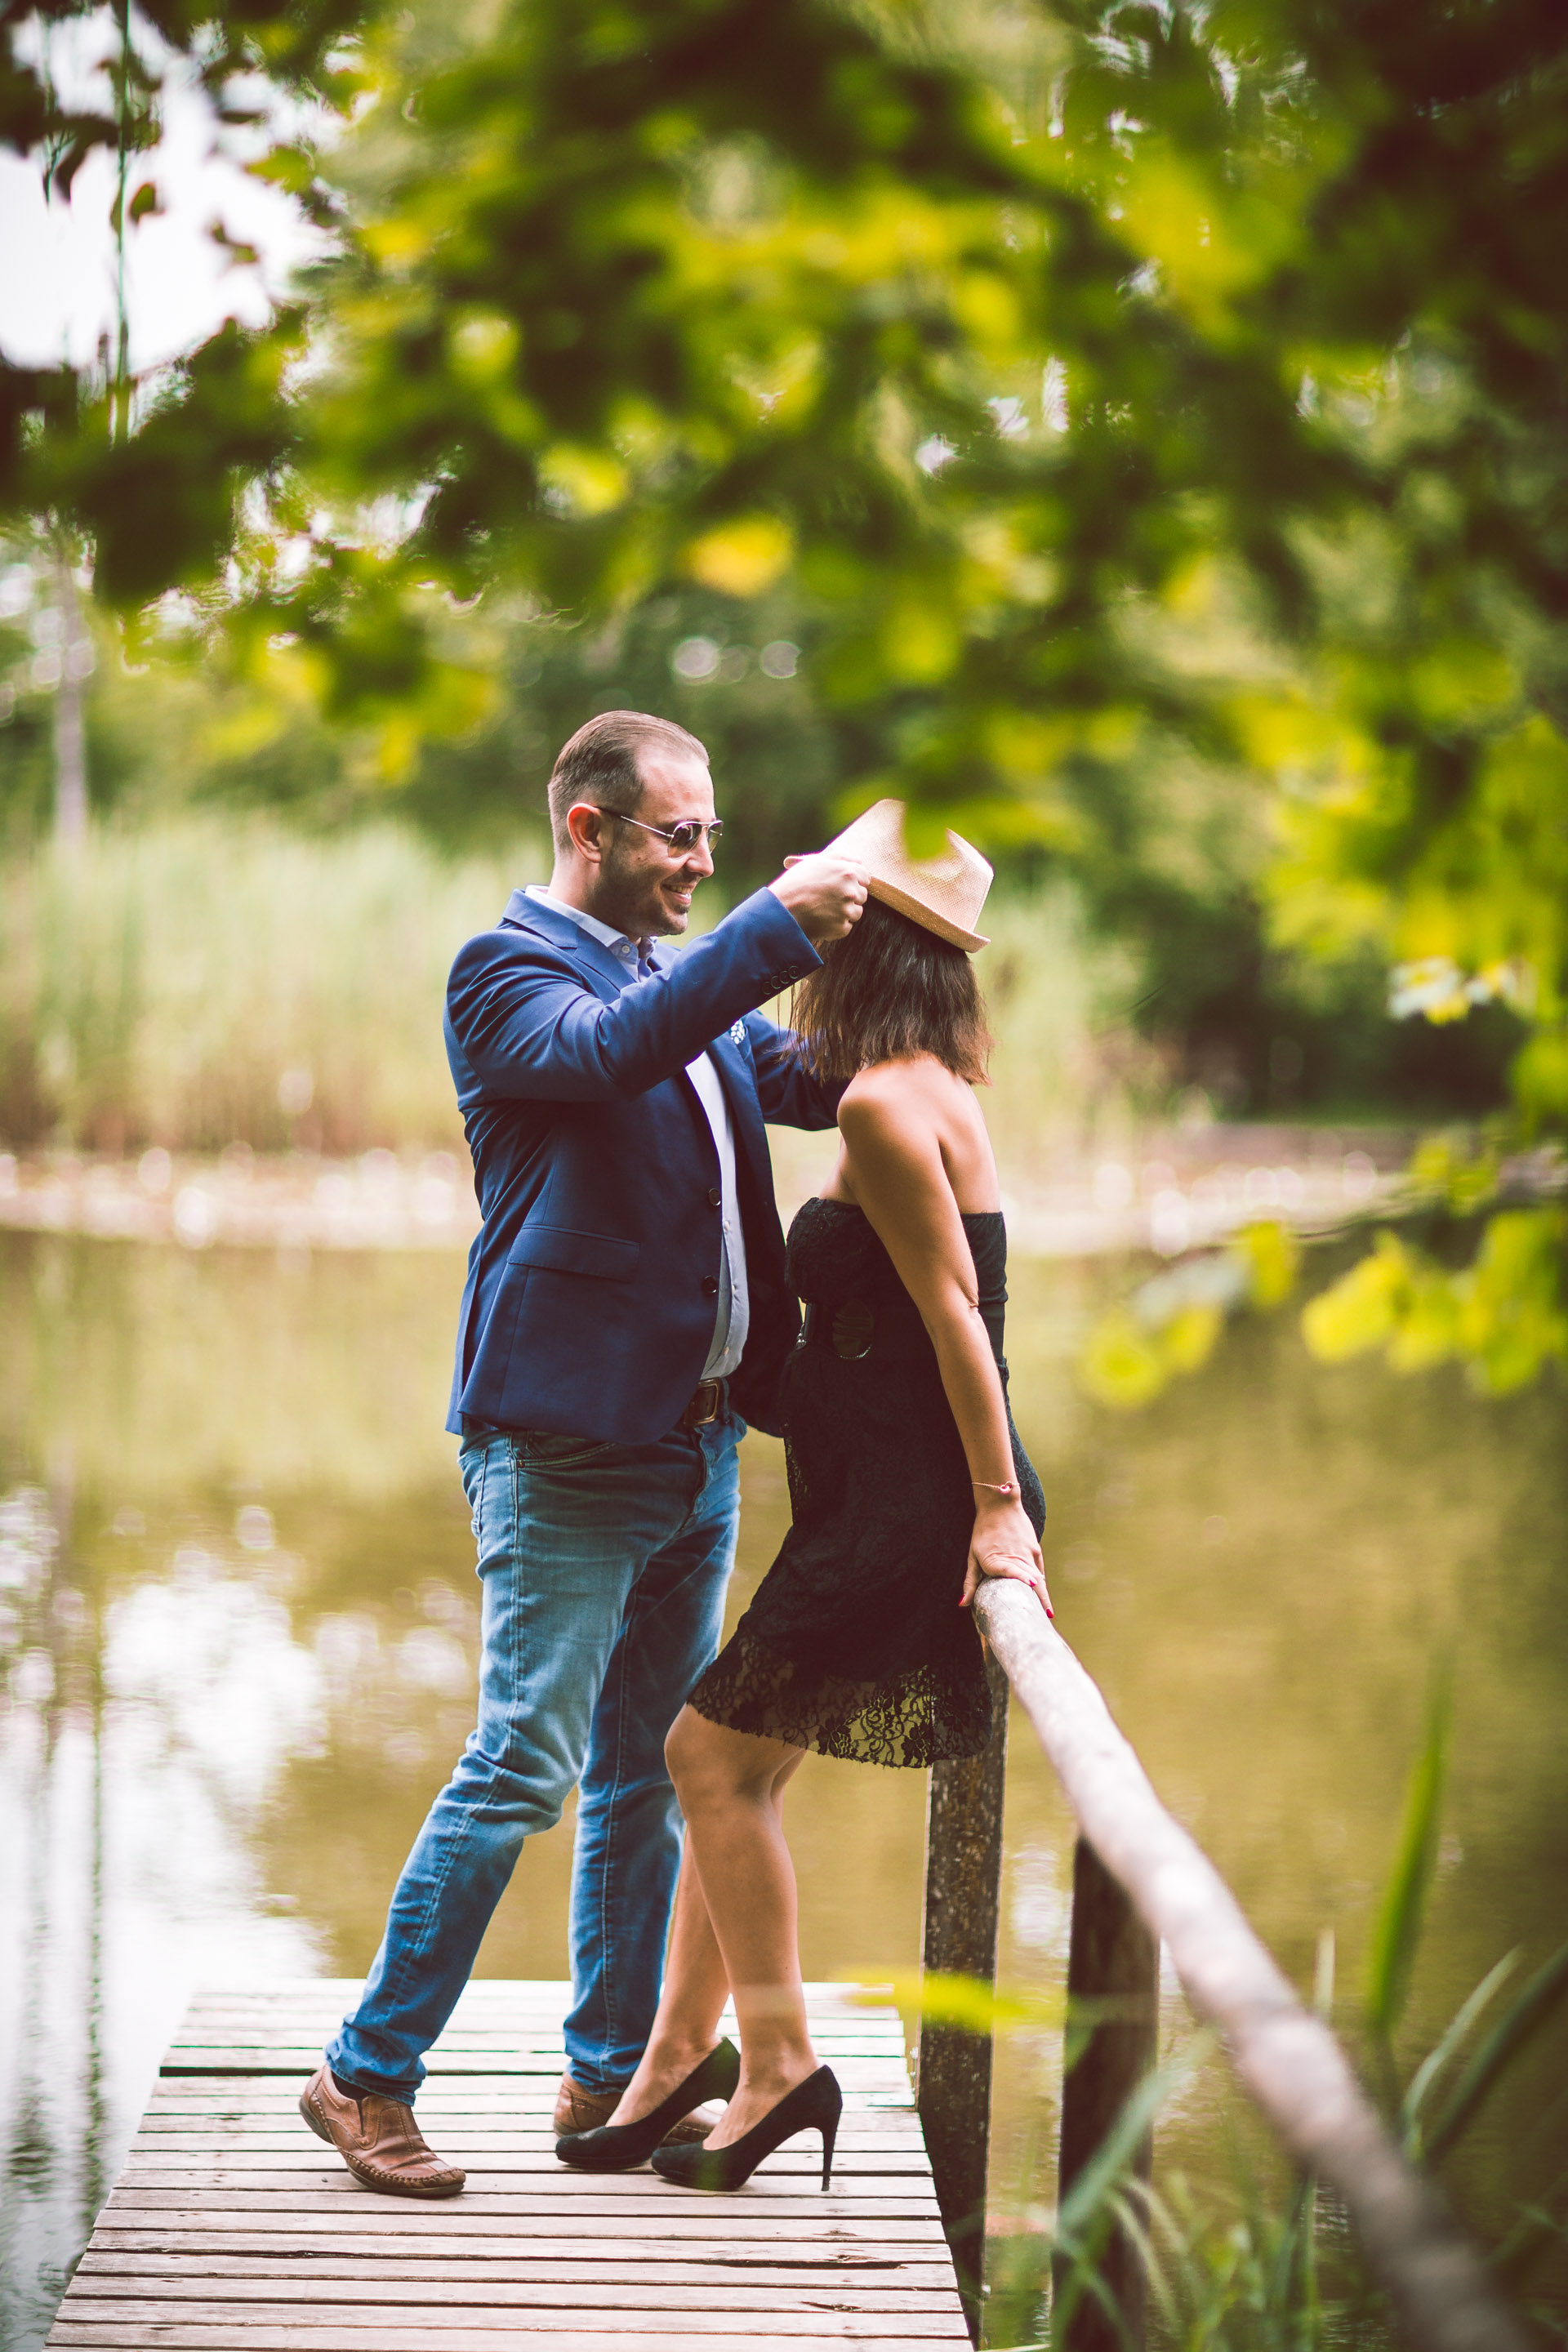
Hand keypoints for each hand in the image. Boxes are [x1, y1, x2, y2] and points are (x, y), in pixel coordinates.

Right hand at [769, 853, 868, 944]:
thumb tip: (858, 861)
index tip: (840, 884)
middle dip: (849, 896)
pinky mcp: (841, 928)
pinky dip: (836, 925)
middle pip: (862, 895)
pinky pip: (846, 927)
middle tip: (829, 897)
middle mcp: (850, 891)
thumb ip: (840, 858)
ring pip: (856, 912)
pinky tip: (821, 919)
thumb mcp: (815, 862)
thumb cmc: (795, 883)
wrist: (780, 910)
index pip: (866, 877)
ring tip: (824, 909)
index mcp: (847, 872)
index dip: (853, 880)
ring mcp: (847, 911)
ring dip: (844, 912)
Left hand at [960, 1498, 1051, 1616]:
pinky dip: (1040, 1581)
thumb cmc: (983, 1531)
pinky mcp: (1035, 1548)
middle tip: (1044, 1621)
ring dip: (1042, 1594)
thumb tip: (962, 1604)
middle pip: (1033, 1583)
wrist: (1000, 1504)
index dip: (1028, 1588)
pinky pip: (1039, 1568)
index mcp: (1000, 1561)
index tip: (1039, 1603)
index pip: (1017, 1577)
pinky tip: (1041, 1592)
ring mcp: (1029, 1552)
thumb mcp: (973, 1556)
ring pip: (1039, 1577)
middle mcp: (1018, 1557)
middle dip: (1039, 1602)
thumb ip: (970, 1581)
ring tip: (1045, 1613)